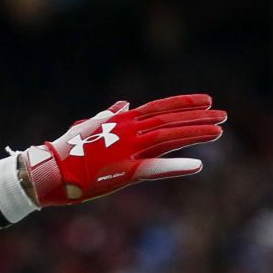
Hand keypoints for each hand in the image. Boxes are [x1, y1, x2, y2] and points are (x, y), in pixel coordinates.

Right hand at [24, 96, 225, 205]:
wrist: (48, 170)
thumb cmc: (66, 150)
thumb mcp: (88, 126)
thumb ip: (108, 115)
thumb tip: (123, 104)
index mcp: (122, 122)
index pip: (160, 108)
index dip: (185, 103)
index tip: (207, 100)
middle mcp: (128, 131)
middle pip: (170, 120)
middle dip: (199, 117)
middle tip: (223, 115)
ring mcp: (127, 149)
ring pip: (169, 137)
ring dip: (195, 134)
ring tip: (219, 131)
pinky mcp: (124, 172)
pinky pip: (156, 168)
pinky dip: (177, 166)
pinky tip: (198, 165)